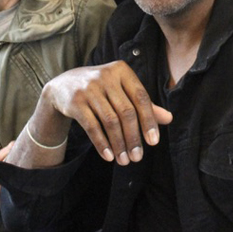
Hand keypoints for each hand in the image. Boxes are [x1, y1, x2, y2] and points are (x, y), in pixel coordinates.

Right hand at [42, 61, 172, 165]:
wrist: (64, 85)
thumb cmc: (101, 89)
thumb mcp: (122, 90)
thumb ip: (144, 104)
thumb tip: (169, 118)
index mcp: (122, 71)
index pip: (141, 97)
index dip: (149, 121)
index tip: (153, 142)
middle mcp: (106, 76)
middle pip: (126, 112)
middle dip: (133, 138)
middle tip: (137, 158)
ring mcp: (89, 88)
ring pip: (110, 121)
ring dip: (119, 144)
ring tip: (124, 160)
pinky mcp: (75, 102)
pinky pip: (92, 126)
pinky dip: (102, 143)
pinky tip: (109, 156)